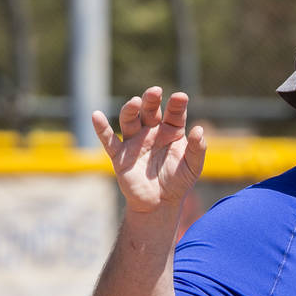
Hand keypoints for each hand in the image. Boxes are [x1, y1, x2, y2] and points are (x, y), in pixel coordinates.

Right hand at [92, 86, 206, 212]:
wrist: (161, 204)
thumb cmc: (179, 182)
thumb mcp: (193, 166)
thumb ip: (198, 148)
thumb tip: (200, 129)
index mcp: (171, 131)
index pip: (174, 113)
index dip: (177, 104)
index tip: (180, 97)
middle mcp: (151, 132)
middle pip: (149, 111)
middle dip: (151, 100)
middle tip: (155, 91)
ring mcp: (135, 142)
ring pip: (129, 120)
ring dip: (131, 110)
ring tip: (135, 102)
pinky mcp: (120, 156)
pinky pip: (109, 141)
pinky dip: (101, 129)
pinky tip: (96, 116)